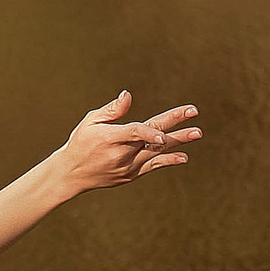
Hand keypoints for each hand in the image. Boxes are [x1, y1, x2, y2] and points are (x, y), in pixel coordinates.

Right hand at [54, 92, 200, 191]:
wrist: (72, 173)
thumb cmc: (81, 142)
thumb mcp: (90, 122)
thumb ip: (111, 110)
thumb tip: (128, 95)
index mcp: (110, 138)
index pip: (135, 133)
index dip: (150, 134)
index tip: (164, 133)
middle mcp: (122, 154)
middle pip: (153, 139)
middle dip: (175, 126)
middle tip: (194, 114)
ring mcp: (128, 166)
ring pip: (158, 153)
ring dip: (179, 142)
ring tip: (197, 132)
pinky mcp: (132, 175)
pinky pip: (153, 166)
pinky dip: (168, 161)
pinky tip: (184, 156)